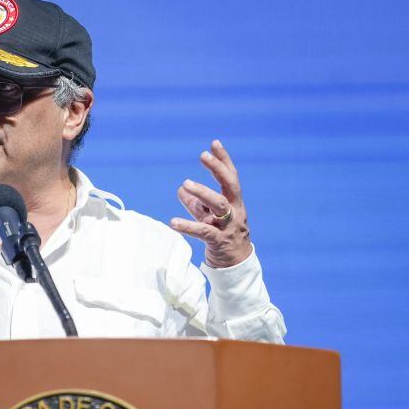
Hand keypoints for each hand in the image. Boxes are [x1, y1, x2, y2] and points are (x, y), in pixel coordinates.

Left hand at [169, 139, 250, 267]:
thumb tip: (180, 189)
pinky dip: (187, 226)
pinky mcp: (219, 241)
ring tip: (185, 183)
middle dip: (218, 169)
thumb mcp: (208, 217)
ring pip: (219, 205)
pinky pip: (203, 232)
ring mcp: (228, 226)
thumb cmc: (222, 236)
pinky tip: (173, 222)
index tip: (214, 143)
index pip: (231, 177)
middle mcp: (235, 211)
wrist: (235, 265)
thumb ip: (196, 204)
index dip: (223, 160)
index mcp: (234, 202)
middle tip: (202, 155)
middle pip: (230, 186)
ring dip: (203, 193)